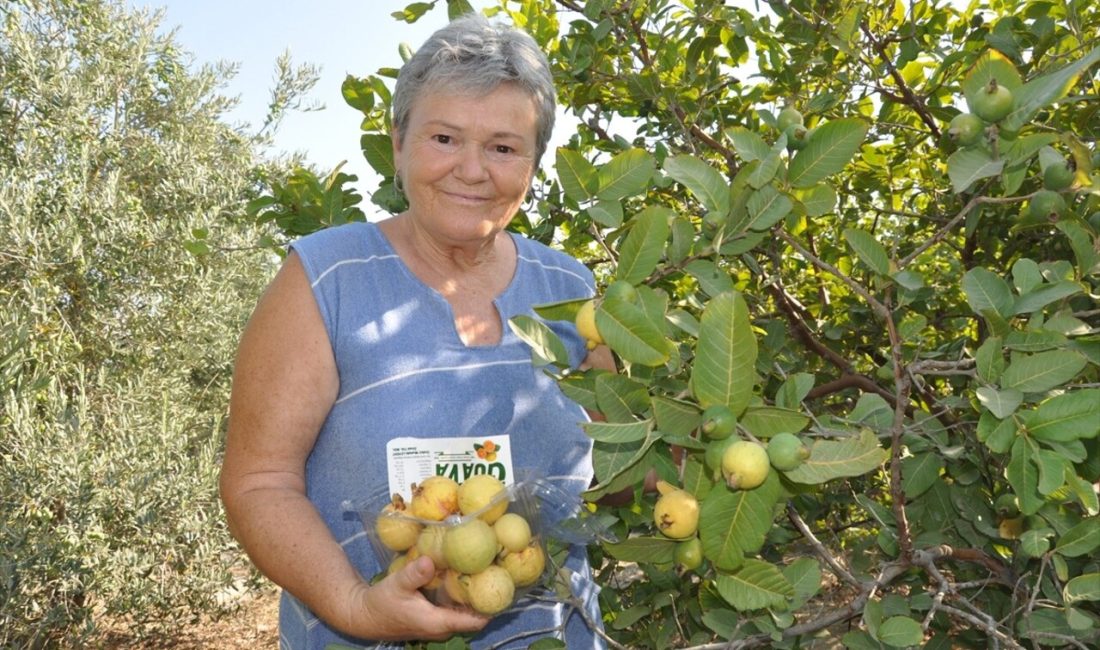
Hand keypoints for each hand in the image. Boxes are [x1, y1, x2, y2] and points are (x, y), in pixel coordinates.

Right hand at [340, 555, 489, 641]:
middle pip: (475, 615)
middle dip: (488, 595)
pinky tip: (466, 572)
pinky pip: (456, 607)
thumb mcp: (396, 585)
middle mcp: (443, 626)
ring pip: (466, 610)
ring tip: (488, 567)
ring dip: (475, 593)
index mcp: (438, 623)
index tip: (506, 585)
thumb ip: (414, 574)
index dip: (492, 605)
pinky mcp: (434, 616)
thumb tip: (431, 560)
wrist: (365, 615)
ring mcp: (439, 623)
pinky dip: (462, 593)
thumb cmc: (382, 603)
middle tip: (500, 568)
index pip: (475, 620)